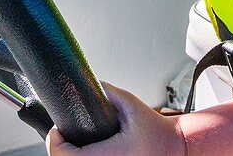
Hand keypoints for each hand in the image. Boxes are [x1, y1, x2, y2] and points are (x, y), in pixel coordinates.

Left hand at [46, 83, 185, 155]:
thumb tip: (88, 83)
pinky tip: (85, 152)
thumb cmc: (156, 131)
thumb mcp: (131, 105)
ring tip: (73, 143)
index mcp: (107, 155)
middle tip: (63, 134)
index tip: (59, 128)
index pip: (63, 154)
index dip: (56, 139)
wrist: (176, 149)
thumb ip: (108, 92)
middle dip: (61, 147)